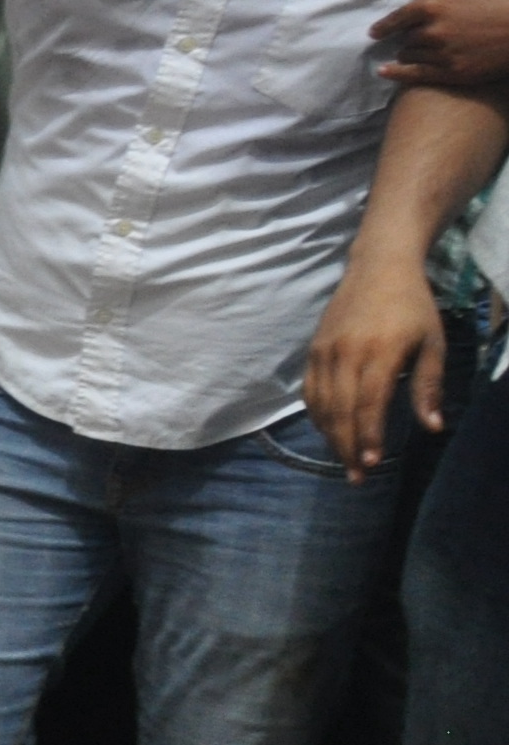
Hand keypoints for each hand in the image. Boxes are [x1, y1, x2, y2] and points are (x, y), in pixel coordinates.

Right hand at [306, 254, 449, 480]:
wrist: (378, 267)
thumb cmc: (413, 306)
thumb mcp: (433, 343)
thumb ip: (429, 385)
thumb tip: (433, 427)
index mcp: (378, 351)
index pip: (368, 403)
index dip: (369, 436)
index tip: (373, 464)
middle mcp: (345, 353)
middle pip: (340, 410)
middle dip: (347, 446)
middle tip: (356, 477)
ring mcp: (324, 351)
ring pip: (320, 403)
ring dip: (330, 436)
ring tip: (343, 460)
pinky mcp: (313, 349)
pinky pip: (310, 389)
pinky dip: (317, 415)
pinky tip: (329, 430)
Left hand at [373, 0, 508, 88]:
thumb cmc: (499, 0)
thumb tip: (417, 0)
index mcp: (432, 7)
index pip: (398, 18)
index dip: (384, 26)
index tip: (375, 32)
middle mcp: (431, 32)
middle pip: (407, 38)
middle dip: (412, 38)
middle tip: (421, 39)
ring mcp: (441, 54)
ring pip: (409, 56)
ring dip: (410, 53)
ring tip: (417, 53)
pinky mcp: (453, 73)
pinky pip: (415, 75)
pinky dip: (396, 73)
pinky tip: (384, 72)